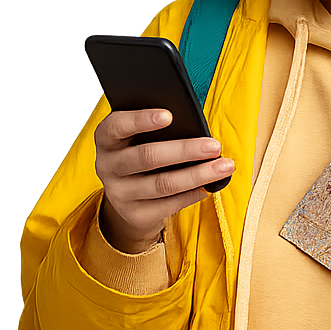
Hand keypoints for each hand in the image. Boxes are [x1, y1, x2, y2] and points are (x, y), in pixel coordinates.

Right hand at [94, 109, 234, 252]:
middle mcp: (107, 165)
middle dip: (185, 150)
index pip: (117, 126)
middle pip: (147, 156)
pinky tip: (210, 186)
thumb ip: (157, 129)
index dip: (141, 120)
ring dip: (198, 175)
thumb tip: (195, 126)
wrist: (127, 197)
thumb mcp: (139, 137)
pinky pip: (169, 205)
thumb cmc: (140, 152)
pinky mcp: (134, 214)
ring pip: (163, 184)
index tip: (169, 115)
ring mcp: (119, 193)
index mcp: (106, 139)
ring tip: (224, 167)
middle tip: (214, 146)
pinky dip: (192, 194)